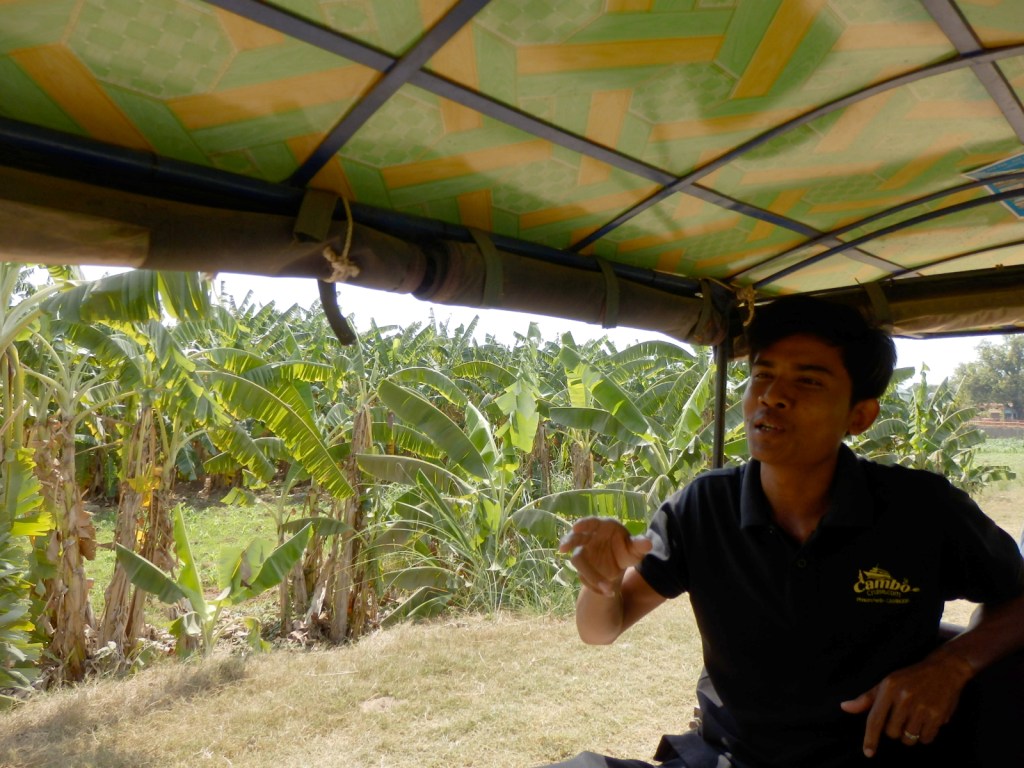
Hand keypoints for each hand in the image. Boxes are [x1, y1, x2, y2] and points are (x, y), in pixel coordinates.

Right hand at [558, 517, 652, 596]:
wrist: (620, 564)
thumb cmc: (627, 549)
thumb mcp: (635, 548)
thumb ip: (639, 544)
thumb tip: (648, 543)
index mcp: (602, 527)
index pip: (590, 523)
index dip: (583, 524)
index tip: (576, 527)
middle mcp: (589, 538)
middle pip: (575, 538)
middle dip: (568, 541)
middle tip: (562, 549)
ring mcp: (584, 552)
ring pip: (577, 560)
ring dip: (590, 575)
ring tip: (607, 589)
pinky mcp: (583, 566)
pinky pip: (584, 576)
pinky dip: (594, 585)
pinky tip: (607, 592)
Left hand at [839, 652, 973, 756]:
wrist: (944, 670)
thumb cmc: (910, 678)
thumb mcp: (886, 683)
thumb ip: (866, 699)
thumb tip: (845, 707)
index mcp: (888, 688)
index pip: (874, 719)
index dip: (870, 738)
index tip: (868, 753)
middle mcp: (904, 698)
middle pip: (891, 733)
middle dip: (895, 730)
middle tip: (902, 717)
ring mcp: (922, 707)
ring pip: (908, 738)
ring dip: (910, 734)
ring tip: (915, 718)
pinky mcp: (938, 715)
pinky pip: (925, 739)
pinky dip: (925, 735)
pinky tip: (927, 721)